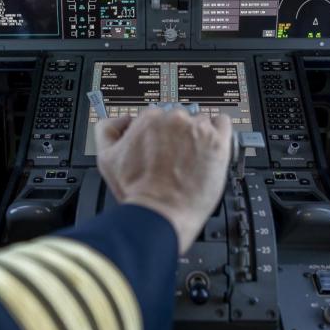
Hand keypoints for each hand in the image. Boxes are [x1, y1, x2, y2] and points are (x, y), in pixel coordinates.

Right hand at [96, 107, 231, 252]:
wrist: (161, 213)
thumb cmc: (138, 191)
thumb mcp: (106, 159)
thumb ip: (107, 130)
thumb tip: (122, 120)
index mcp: (149, 119)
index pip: (157, 116)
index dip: (157, 133)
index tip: (160, 146)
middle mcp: (174, 119)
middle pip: (179, 118)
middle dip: (177, 134)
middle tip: (175, 156)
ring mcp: (198, 129)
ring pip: (200, 121)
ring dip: (197, 135)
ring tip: (192, 158)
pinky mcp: (218, 141)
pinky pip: (222, 123)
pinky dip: (217, 132)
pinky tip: (210, 147)